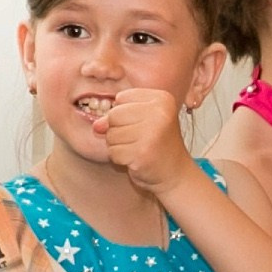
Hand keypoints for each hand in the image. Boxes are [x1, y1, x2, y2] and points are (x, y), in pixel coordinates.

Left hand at [94, 87, 201, 201]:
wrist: (174, 173)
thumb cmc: (156, 145)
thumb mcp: (140, 121)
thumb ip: (116, 116)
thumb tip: (96, 126)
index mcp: (161, 99)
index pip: (121, 98)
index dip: (124, 114)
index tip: (141, 125)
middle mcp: (159, 113)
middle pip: (114, 115)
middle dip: (117, 130)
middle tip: (137, 140)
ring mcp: (151, 133)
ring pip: (111, 134)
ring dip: (118, 145)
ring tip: (137, 149)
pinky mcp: (142, 153)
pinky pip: (113, 152)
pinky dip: (120, 158)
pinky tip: (135, 159)